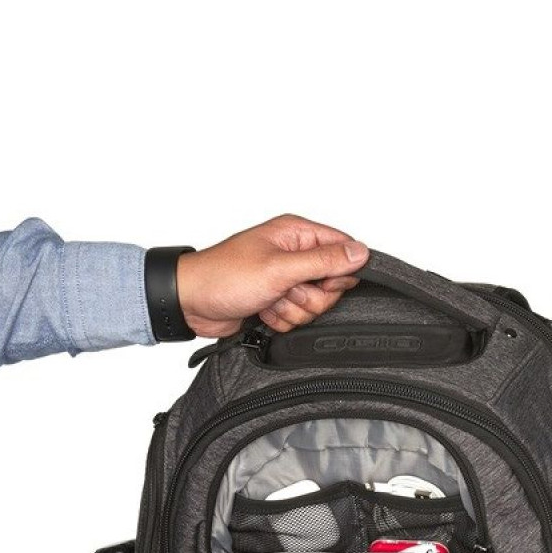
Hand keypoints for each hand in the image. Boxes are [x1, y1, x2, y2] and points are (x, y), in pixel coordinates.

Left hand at [175, 214, 368, 336]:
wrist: (191, 302)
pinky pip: (297, 317)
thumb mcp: (279, 268)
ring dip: (292, 310)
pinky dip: (281, 319)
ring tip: (268, 299)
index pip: (342, 248)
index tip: (322, 283)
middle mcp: (294, 254)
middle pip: (331, 283)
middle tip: (285, 291)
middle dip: (309, 296)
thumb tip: (360, 252)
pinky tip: (263, 310)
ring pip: (315, 305)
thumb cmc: (224, 276)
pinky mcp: (277, 300)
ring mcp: (285, 279)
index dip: (340, 272)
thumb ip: (323, 261)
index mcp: (296, 233)